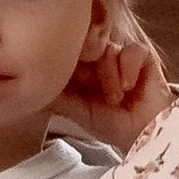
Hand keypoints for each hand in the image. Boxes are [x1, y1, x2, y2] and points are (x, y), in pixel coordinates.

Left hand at [55, 36, 173, 150]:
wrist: (146, 133)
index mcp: (80, 68)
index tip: (67, 77)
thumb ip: (57, 96)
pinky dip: (128, 68)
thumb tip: (31, 85)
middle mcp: (98, 58)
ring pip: (105, 48)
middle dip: (86, 67)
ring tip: (115, 98)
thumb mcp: (77, 111)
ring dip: (109, 75)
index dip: (65, 60)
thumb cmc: (113, 124)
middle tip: (90, 86)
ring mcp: (120, 54)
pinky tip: (128, 87)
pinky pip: (130, 49)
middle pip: (84, 45)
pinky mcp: (142, 55)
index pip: (67, 51)